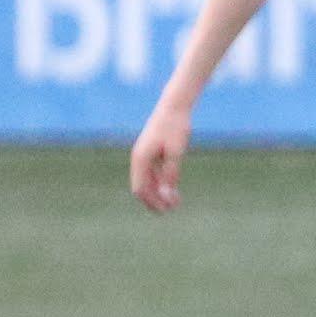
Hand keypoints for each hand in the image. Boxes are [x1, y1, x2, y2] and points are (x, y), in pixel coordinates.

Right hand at [128, 99, 193, 214]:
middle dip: (155, 200)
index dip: (152, 202)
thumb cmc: (176, 126)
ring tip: (175, 203)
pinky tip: (173, 190)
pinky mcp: (152, 152)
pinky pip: (153, 173)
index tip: (167, 210)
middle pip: (142, 187)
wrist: (175, 105)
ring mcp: (144, 155)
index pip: (140, 188)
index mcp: (140, 158)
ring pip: (148, 181)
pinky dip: (161, 183)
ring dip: (159, 193)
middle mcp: (139, 158)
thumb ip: (171, 173)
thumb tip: (167, 195)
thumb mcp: (176, 152)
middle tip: (171, 210)